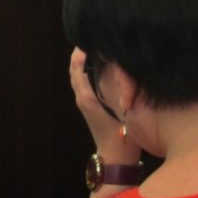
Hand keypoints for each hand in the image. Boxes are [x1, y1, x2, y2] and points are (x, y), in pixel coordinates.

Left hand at [68, 48, 139, 162]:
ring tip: (95, 49)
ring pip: (79, 76)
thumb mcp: (123, 112)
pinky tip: (101, 67)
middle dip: (80, 54)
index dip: (80, 53)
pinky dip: (87, 71)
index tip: (89, 39)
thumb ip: (118, 91)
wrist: (115, 158)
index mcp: (86, 97)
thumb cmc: (121, 137)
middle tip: (92, 39)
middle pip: (75, 70)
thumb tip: (116, 69)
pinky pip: (85, 83)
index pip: (76, 69)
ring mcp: (84, 102)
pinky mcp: (89, 106)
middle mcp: (82, 97)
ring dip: (83, 62)